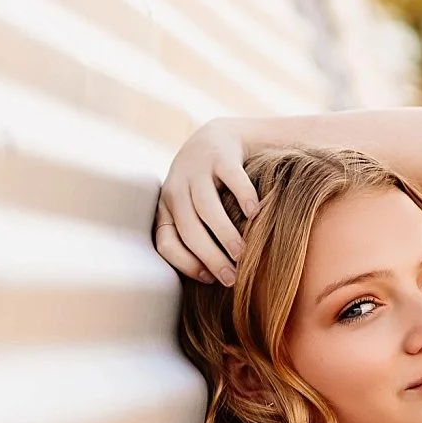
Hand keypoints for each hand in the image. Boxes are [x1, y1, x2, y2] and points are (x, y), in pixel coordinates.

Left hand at [153, 118, 260, 284]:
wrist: (217, 139)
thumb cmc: (208, 190)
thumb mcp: (193, 212)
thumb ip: (197, 239)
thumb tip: (213, 283)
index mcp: (166, 209)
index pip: (165, 243)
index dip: (185, 264)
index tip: (209, 279)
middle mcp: (175, 189)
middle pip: (189, 229)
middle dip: (210, 257)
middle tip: (232, 277)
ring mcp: (196, 170)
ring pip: (206, 207)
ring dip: (224, 234)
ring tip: (242, 253)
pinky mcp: (220, 155)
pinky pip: (230, 178)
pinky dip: (243, 197)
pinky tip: (256, 214)